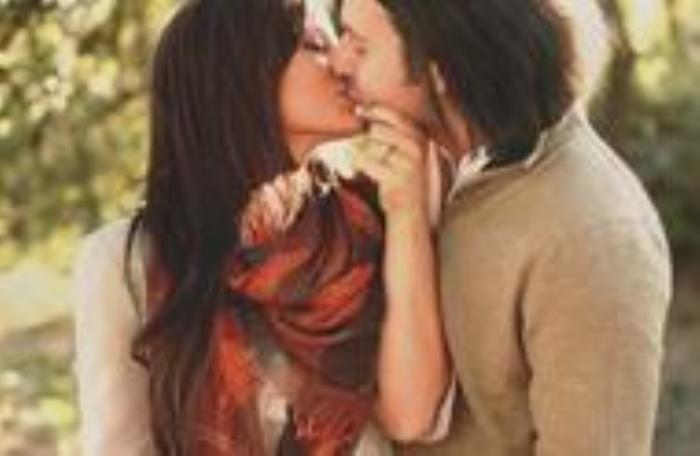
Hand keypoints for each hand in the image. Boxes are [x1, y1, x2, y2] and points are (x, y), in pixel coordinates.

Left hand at [351, 106, 429, 220]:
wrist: (410, 210)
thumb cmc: (401, 177)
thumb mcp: (403, 152)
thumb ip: (390, 133)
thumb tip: (363, 113)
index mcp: (420, 138)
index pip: (396, 116)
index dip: (375, 110)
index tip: (358, 109)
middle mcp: (417, 148)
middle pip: (377, 130)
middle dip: (364, 135)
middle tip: (360, 142)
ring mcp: (407, 163)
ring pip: (370, 147)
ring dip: (361, 152)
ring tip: (366, 161)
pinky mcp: (395, 178)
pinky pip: (365, 163)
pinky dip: (358, 165)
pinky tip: (361, 170)